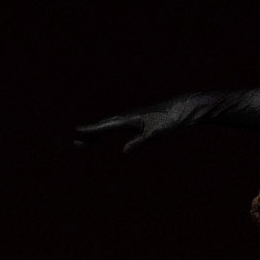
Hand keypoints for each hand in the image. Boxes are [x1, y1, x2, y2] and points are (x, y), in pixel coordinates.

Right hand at [74, 95, 215, 152]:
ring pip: (110, 126)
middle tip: (76, 144)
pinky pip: (118, 126)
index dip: (91, 131)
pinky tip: (106, 134)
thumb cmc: (170, 120)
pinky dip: (108, 131)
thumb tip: (124, 151)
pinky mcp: (139, 121)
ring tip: (85, 142)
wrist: (183, 109)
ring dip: (97, 134)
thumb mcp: (155, 134)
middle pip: (104, 126)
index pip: (105, 126)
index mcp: (129, 120)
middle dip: (90, 135)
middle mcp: (128, 117)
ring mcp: (133, 118)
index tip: (76, 132)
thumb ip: (139, 142)